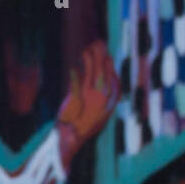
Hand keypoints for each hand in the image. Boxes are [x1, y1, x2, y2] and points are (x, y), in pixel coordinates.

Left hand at [56, 40, 118, 165]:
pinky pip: (75, 83)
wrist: (72, 139)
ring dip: (89, 60)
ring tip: (87, 50)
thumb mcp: (99, 112)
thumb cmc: (84, 125)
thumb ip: (103, 98)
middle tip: (98, 44)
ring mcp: (90, 99)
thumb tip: (107, 83)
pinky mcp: (76, 100)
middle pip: (103, 73)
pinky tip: (73, 67)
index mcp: (110, 103)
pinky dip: (74, 75)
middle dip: (101, 57)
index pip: (113, 80)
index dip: (110, 67)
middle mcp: (102, 99)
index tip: (107, 57)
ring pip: (91, 74)